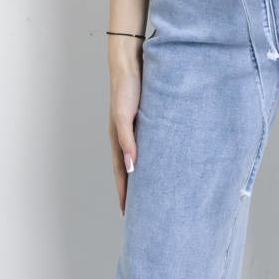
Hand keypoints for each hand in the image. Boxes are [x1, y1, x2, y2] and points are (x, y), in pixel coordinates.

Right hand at [108, 53, 142, 213]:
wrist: (131, 64)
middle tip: (142, 210)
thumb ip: (127, 141)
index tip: (128, 214)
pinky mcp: (145, 121)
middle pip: (129, 171)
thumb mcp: (124, 117)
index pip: (122, 174)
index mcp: (118, 140)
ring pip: (139, 160)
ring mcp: (135, 131)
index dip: (124, 193)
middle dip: (133, 191)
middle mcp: (126, 138)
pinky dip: (152, 159)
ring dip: (143, 176)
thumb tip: (131, 168)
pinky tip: (160, 163)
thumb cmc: (126, 89)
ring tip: (152, 192)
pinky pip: (149, 146)